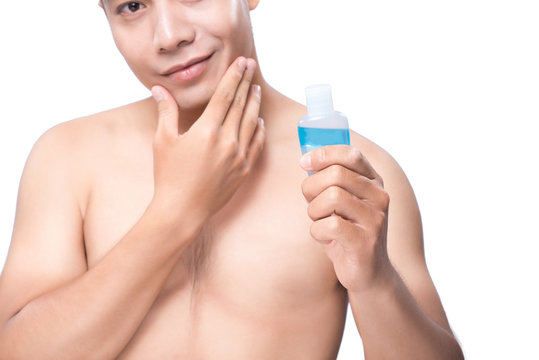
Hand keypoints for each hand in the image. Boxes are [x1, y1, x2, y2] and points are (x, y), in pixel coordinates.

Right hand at [151, 57, 264, 225]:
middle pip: (241, 104)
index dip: (234, 76)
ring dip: (254, 103)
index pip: (225, 95)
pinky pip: (257, 144)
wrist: (182, 211)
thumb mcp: (163, 141)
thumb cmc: (169, 176)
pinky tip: (258, 120)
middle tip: (251, 66)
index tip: (240, 62)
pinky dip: (259, 129)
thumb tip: (159, 89)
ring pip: (251, 122)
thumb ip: (166, 112)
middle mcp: (227, 141)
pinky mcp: (244, 170)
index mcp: (207, 130)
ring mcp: (239, 156)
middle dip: (246, 82)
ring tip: (256, 88)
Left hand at [300, 145, 393, 293]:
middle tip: (310, 203)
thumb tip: (307, 159)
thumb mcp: (341, 202)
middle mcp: (379, 197)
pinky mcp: (365, 241)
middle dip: (312, 187)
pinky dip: (317, 231)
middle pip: (336, 174)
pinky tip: (325, 238)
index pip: (351, 154)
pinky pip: (329, 225)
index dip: (323, 154)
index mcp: (373, 182)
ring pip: (331, 197)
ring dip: (314, 211)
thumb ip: (329, 180)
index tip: (304, 162)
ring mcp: (375, 219)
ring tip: (320, 221)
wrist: (369, 273)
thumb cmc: (347, 232)